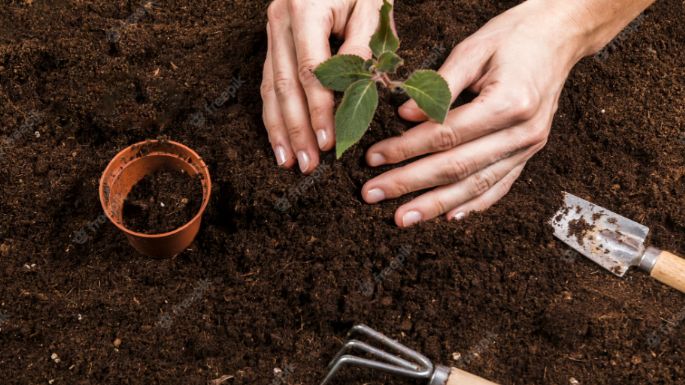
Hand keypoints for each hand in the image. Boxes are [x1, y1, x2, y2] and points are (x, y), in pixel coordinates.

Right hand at [261, 0, 389, 172]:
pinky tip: (280, 139)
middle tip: (308, 164)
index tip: (330, 141)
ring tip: (288, 161)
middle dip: (297, 129)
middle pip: (285, 85)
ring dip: (280, 128)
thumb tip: (358, 89)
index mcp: (306, 9)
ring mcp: (273, 33)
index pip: (311, 71)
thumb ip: (364, 45)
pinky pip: (268, 82)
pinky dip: (274, 114)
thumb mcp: (371, 7)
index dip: (319, 110)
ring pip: (270, 88)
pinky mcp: (273, 43)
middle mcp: (280, 21)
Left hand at [361, 1, 585, 226]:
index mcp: (508, 103)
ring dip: (436, 205)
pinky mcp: (529, 153)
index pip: (445, 135)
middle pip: (456, 167)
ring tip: (403, 218)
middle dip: (410, 184)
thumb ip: (439, 86)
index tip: (374, 157)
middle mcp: (522, 133)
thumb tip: (404, 115)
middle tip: (373, 194)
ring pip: (476, 185)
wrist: (561, 35)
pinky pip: (500, 186)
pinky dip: (474, 204)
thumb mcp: (473, 49)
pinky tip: (449, 217)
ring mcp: (529, 147)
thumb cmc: (515, 36)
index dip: (406, 149)